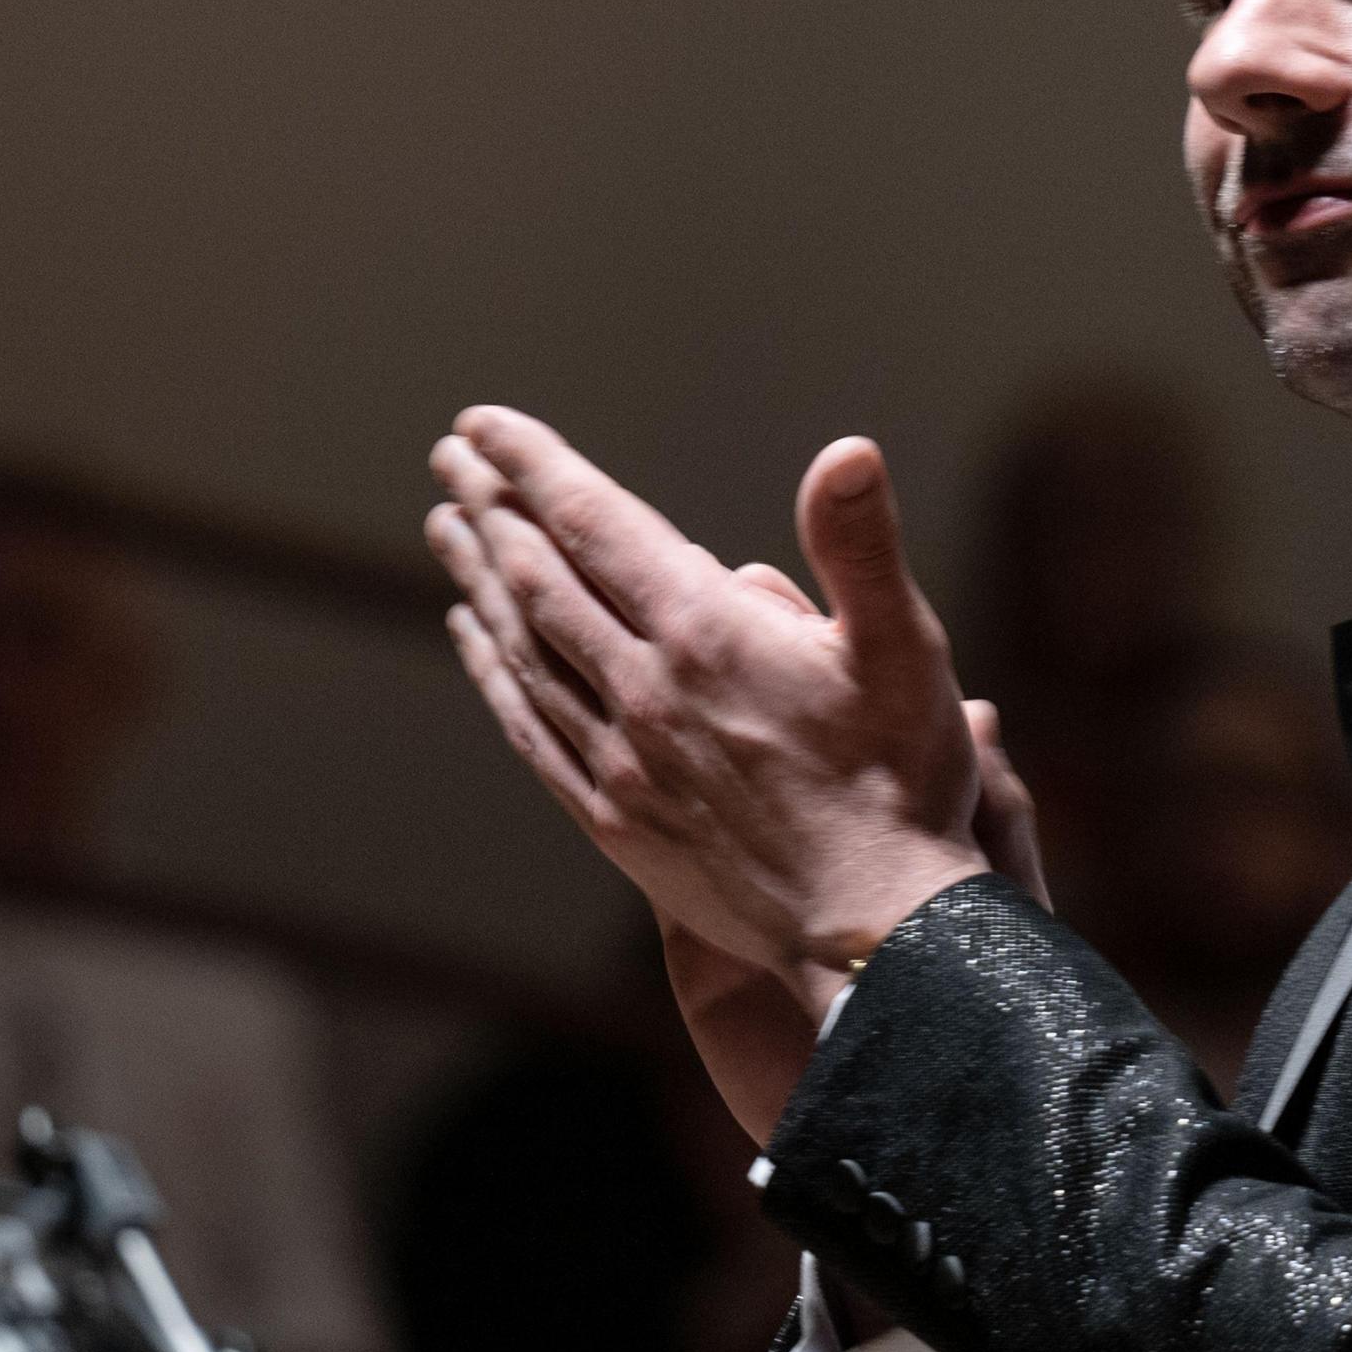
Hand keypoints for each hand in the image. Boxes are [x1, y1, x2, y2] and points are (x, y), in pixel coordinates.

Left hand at [428, 408, 991, 1016]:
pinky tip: (473, 638)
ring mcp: (618, 758)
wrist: (872, 928)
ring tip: (445, 525)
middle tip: (450, 455)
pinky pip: (529, 725)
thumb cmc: (903, 782)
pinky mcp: (612, 816)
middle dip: (490, 508)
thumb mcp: (905, 649)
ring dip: (478, 578)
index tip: (483, 423)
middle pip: (539, 578)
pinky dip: (491, 670)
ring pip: (522, 648)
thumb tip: (847, 451)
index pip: (594, 524)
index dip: (534, 466)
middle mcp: (643, 690)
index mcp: (704, 635)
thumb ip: (862, 548)